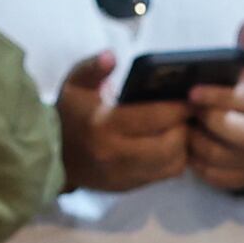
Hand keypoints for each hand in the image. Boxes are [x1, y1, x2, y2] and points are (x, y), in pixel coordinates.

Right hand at [57, 50, 196, 195]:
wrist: (52, 154)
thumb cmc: (69, 113)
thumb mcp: (75, 84)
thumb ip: (94, 67)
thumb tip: (112, 56)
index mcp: (104, 125)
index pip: (155, 117)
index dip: (179, 108)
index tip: (190, 98)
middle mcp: (115, 154)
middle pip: (170, 145)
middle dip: (185, 128)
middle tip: (188, 114)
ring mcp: (123, 175)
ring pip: (172, 164)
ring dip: (183, 146)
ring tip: (182, 128)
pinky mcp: (128, 186)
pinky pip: (164, 176)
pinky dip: (174, 160)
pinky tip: (171, 144)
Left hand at [178, 15, 243, 194]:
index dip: (217, 97)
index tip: (191, 92)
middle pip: (238, 133)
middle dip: (208, 123)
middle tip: (187, 113)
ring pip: (219, 155)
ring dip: (197, 144)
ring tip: (184, 130)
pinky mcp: (238, 177)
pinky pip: (213, 175)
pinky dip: (197, 164)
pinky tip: (187, 149)